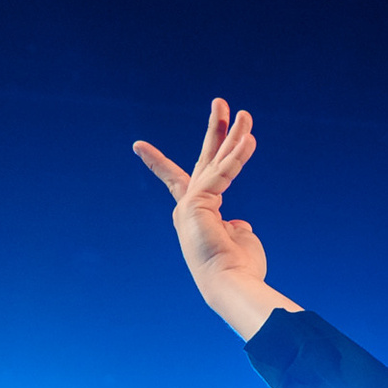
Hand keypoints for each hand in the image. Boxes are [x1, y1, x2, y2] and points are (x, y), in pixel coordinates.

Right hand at [131, 98, 298, 339]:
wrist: (228, 285)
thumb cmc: (237, 270)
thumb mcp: (237, 243)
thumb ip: (236, 228)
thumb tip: (239, 224)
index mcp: (195, 215)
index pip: (181, 181)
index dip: (161, 163)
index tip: (139, 146)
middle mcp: (189, 207)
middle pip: (205, 160)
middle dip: (215, 130)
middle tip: (220, 102)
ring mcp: (193, 204)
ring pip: (217, 161)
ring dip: (232, 135)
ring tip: (244, 112)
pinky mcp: (201, 203)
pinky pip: (225, 173)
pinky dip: (237, 157)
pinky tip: (249, 138)